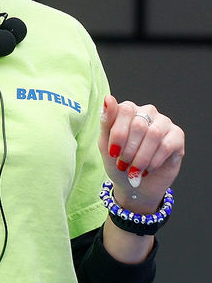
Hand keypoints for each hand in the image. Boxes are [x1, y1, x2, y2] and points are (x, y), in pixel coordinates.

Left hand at [99, 94, 184, 212]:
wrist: (135, 184)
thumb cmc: (118, 161)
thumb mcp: (105, 143)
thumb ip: (106, 121)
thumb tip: (109, 98)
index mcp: (127, 110)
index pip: (124, 110)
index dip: (118, 135)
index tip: (113, 153)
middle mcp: (146, 112)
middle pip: (138, 124)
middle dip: (129, 149)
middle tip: (123, 164)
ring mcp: (163, 122)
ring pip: (153, 134)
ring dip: (142, 156)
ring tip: (135, 169)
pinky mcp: (177, 135)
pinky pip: (167, 145)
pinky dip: (154, 160)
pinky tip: (148, 169)